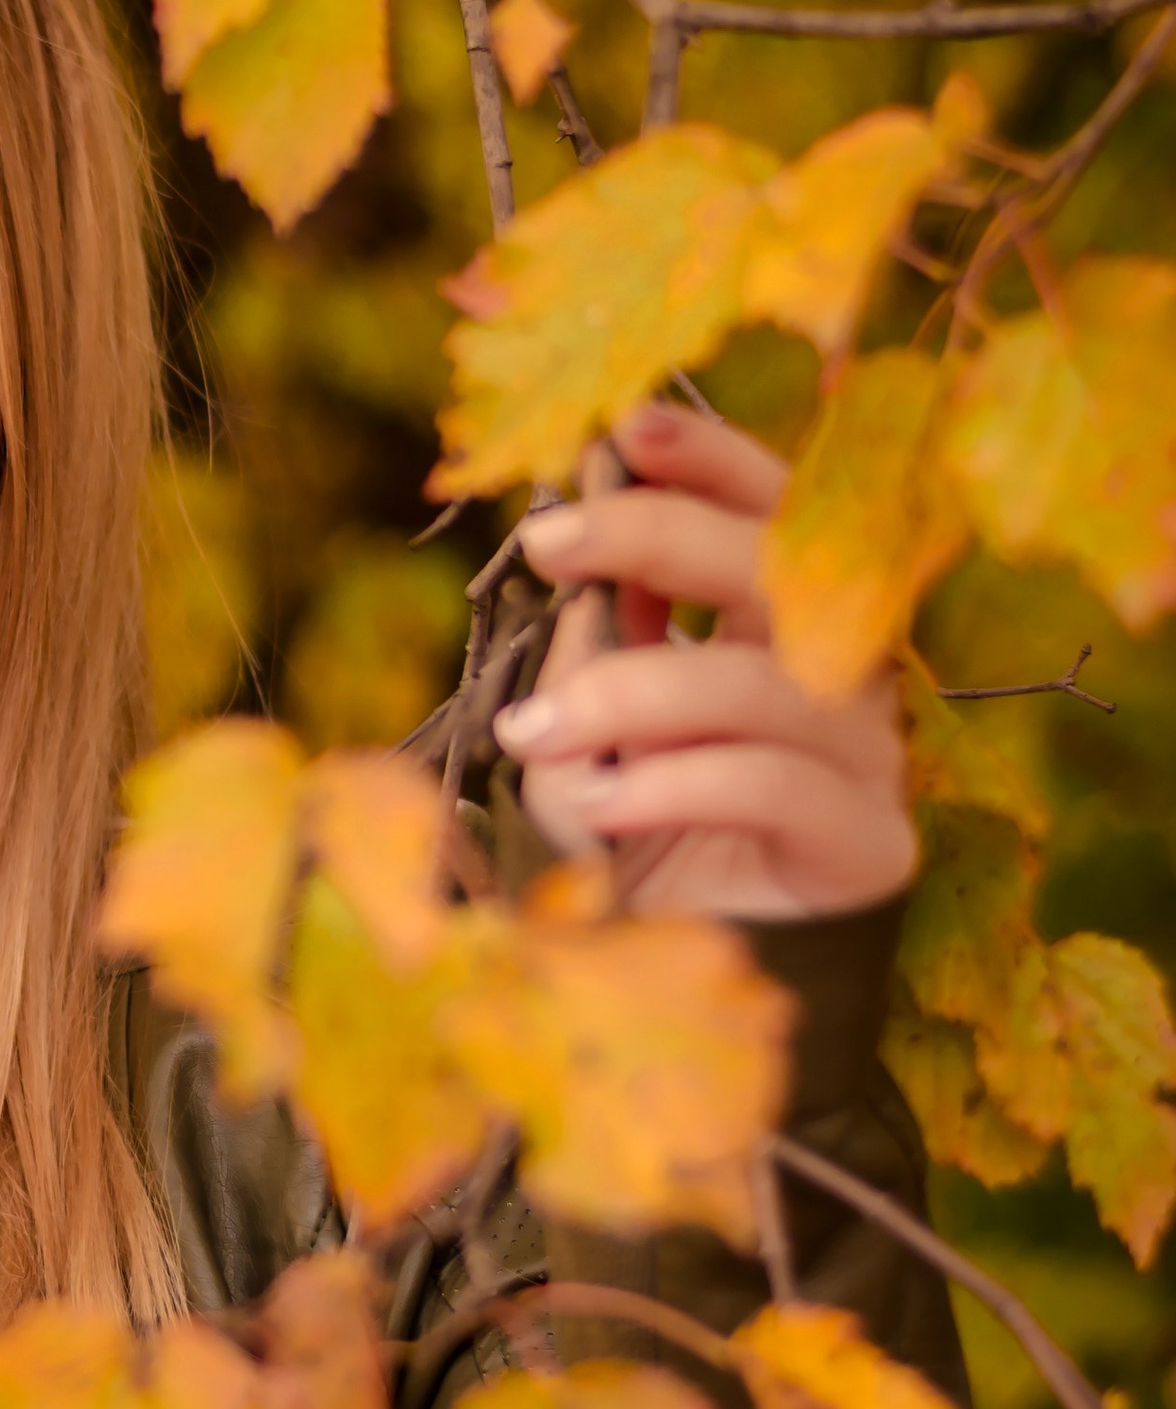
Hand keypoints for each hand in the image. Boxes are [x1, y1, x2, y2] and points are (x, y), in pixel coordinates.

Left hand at [492, 403, 915, 922]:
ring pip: (767, 684)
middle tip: (550, 543)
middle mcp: (842, 673)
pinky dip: (675, 786)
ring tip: (538, 732)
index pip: (771, 509)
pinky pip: (775, 786)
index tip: (620, 430)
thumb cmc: (629, 834)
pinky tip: (601, 805)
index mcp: (784, 624)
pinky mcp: (868, 843)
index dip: (709, 456)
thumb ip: (587, 644)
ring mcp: (869, 756)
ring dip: (637, 692)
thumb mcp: (582, 730)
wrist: (681, 978)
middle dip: (660, 536)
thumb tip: (570, 539)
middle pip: (782, 568)